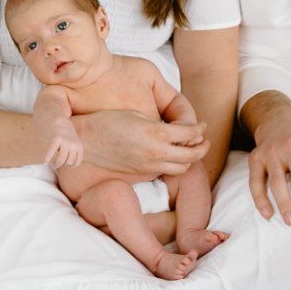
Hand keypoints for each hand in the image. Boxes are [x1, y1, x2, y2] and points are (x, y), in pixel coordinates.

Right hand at [43, 122, 81, 168]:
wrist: (55, 118)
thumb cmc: (62, 133)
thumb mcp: (72, 143)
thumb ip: (72, 153)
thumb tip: (67, 165)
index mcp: (79, 147)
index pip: (76, 163)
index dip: (69, 165)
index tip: (64, 163)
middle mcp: (74, 144)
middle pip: (68, 163)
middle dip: (62, 164)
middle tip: (56, 163)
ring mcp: (65, 141)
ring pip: (61, 160)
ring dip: (56, 164)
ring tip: (52, 164)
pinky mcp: (56, 138)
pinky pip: (51, 152)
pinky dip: (47, 158)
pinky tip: (44, 163)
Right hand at [74, 109, 208, 178]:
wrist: (85, 142)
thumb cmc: (108, 121)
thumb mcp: (138, 115)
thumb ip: (161, 125)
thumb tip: (178, 132)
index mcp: (157, 133)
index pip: (190, 133)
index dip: (200, 129)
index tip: (202, 125)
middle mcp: (156, 152)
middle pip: (192, 155)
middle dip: (202, 147)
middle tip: (204, 141)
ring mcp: (149, 166)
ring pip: (182, 168)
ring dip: (190, 159)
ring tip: (190, 150)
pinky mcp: (142, 174)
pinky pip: (165, 172)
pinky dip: (174, 166)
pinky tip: (171, 157)